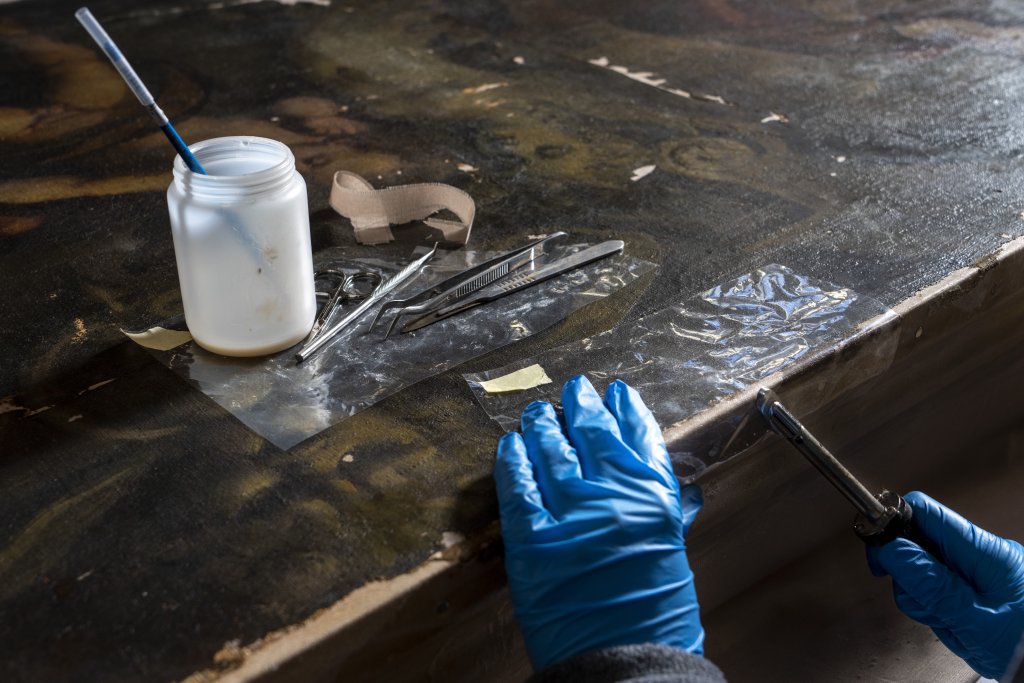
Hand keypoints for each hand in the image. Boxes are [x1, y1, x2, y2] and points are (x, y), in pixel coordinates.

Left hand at [493, 375, 703, 669]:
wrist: (625, 662)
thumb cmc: (654, 615)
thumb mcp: (670, 553)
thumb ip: (663, 511)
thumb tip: (671, 486)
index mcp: (655, 499)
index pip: (641, 435)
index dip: (627, 408)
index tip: (617, 392)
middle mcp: (615, 496)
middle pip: (593, 432)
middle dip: (581, 404)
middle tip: (573, 389)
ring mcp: (572, 514)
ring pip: (552, 449)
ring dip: (542, 425)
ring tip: (535, 413)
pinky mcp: (533, 539)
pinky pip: (518, 485)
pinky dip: (512, 461)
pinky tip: (510, 446)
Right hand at [866, 491, 1023, 679]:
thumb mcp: (974, 621)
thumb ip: (932, 586)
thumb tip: (892, 550)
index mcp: (984, 551)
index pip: (924, 511)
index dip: (892, 525)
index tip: (878, 553)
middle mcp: (984, 555)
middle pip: (920, 543)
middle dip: (909, 577)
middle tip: (924, 604)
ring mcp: (983, 572)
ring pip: (927, 570)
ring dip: (924, 599)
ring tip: (948, 622)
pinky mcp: (981, 590)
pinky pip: (943, 589)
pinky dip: (939, 608)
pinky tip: (955, 624)